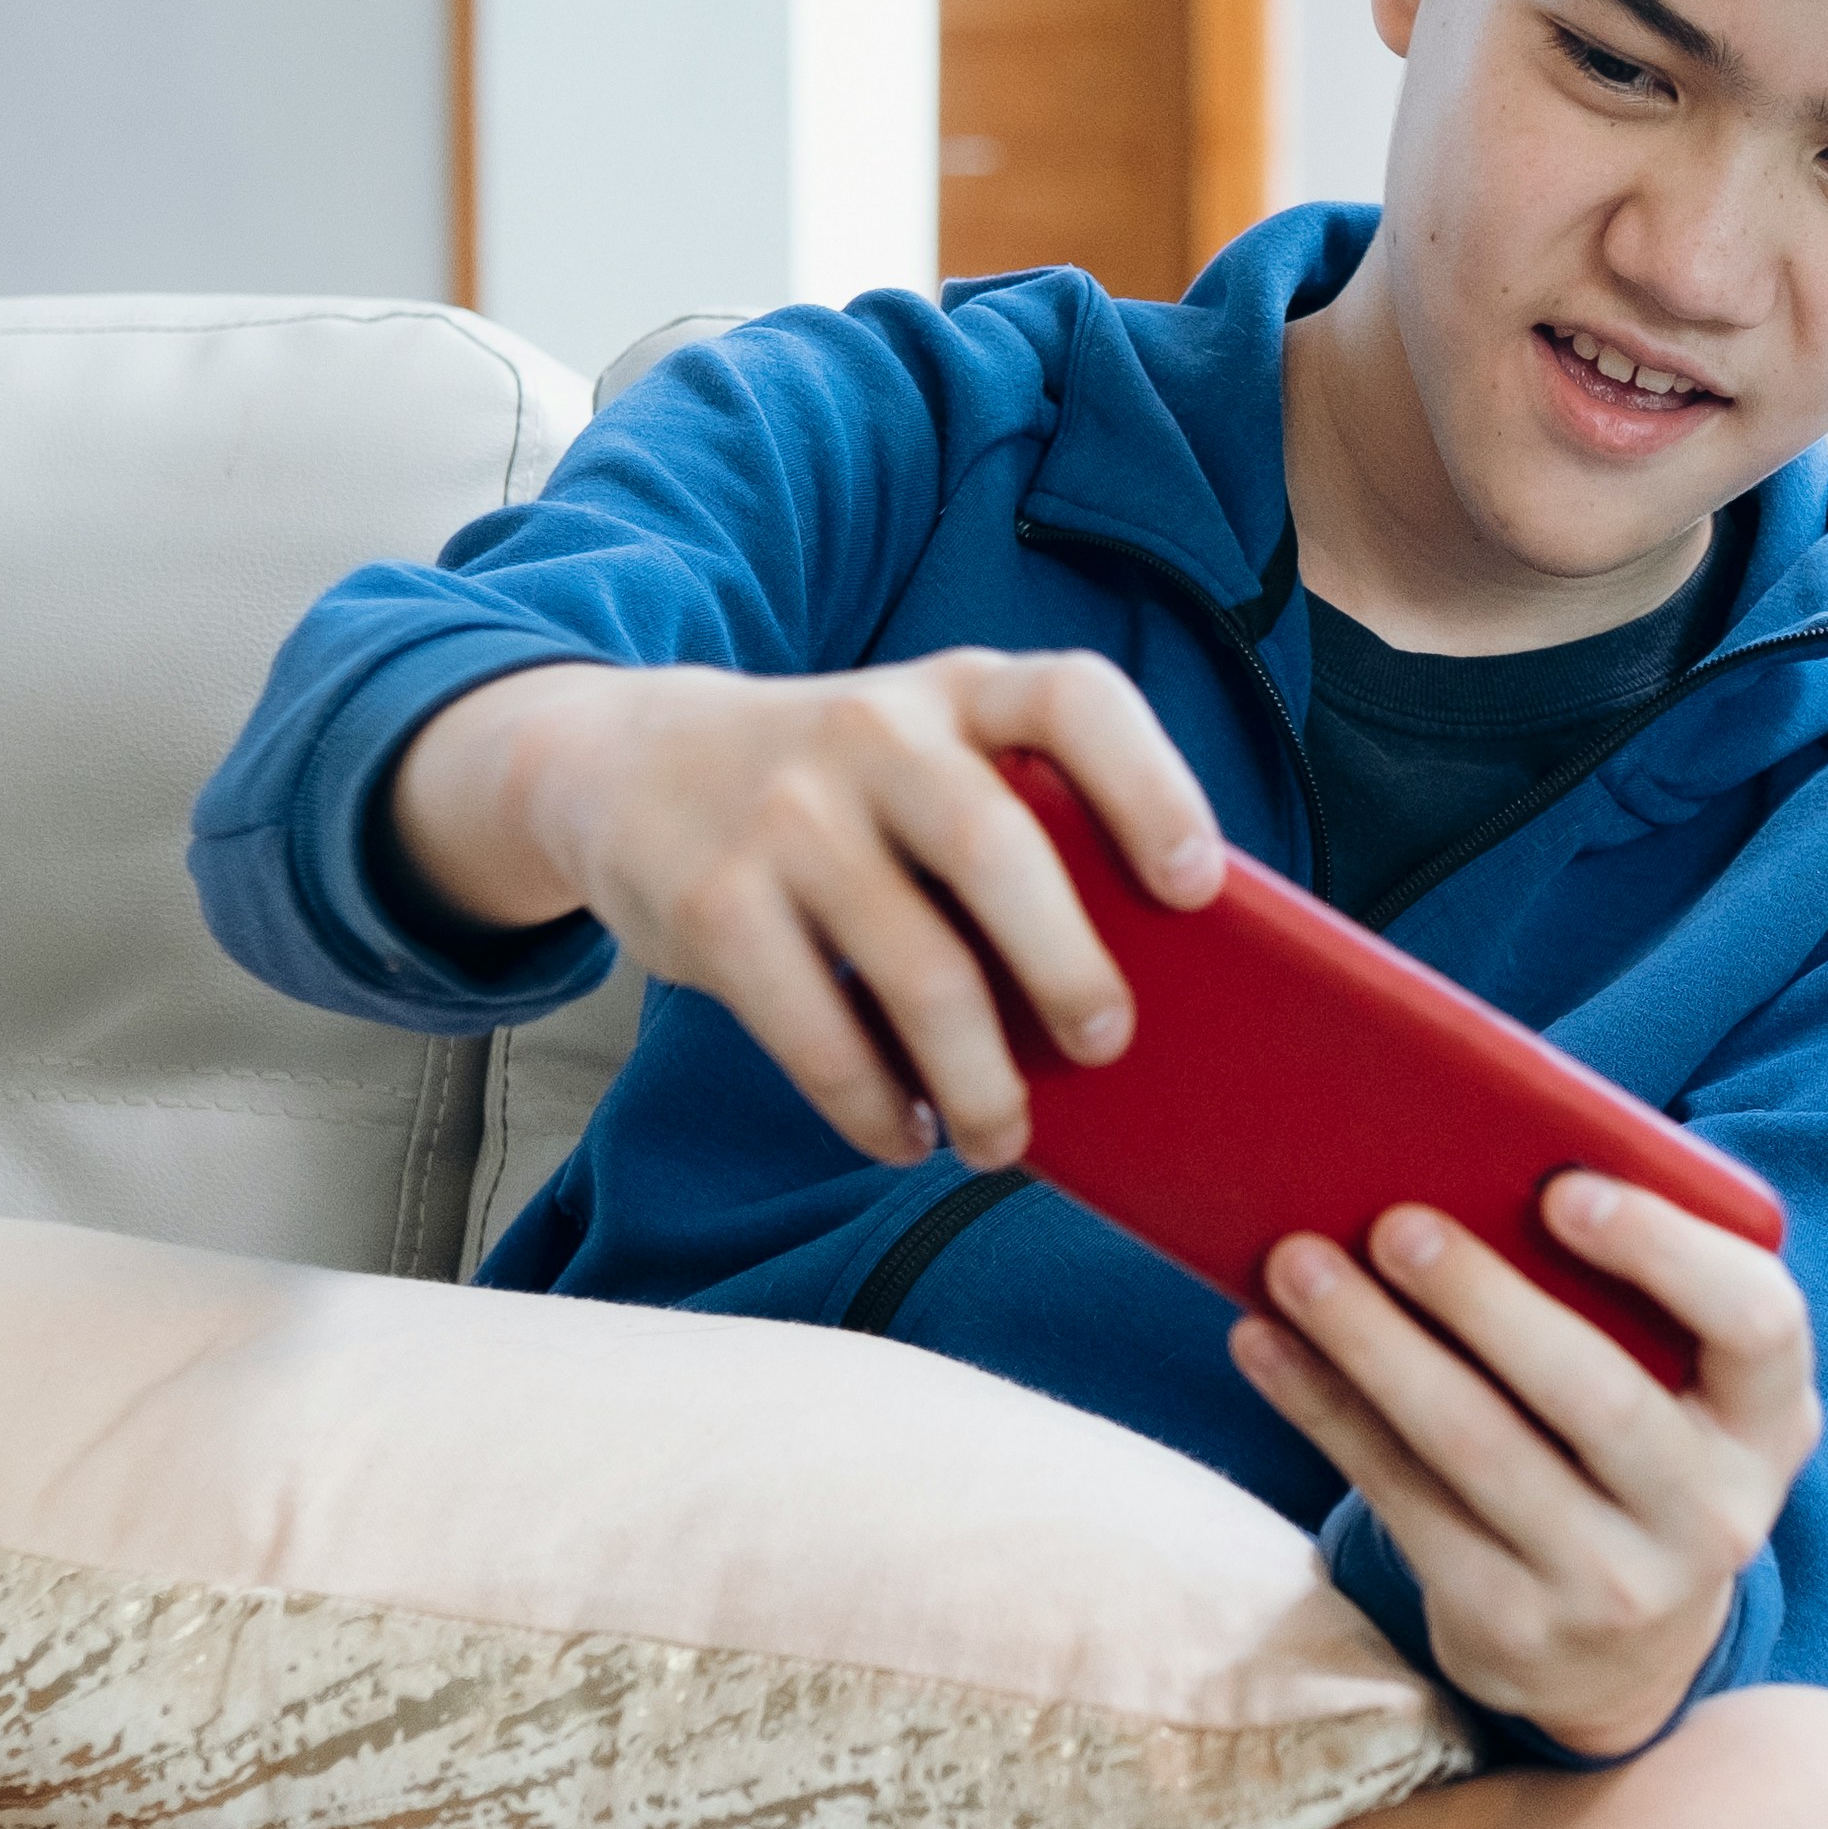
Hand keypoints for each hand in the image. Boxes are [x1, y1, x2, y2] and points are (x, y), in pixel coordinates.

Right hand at [389, 649, 1223, 1166]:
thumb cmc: (841, 789)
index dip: (1152, 788)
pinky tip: (903, 1133)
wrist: (630, 764)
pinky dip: (873, 1105)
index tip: (1196, 886)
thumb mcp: (928, 755)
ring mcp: (785, 815)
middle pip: (995, 848)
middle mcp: (875, 732)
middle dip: (1068, 967)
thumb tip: (1154, 988)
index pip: (1073, 701)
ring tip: (1000, 1138)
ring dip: (978, 1080)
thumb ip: (1022, 821)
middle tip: (1104, 1045)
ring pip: (915, 970)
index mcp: (960, 691)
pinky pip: (816, 1032)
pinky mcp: (712, 902)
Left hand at [1228, 1170, 1817, 1760]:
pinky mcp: (1513, 1626)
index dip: (1665, 1252)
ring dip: (1376, 1348)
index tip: (1563, 1189)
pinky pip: (1403, 1501)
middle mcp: (1713, 1513)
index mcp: (1768, 1419)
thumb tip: (1458, 1160)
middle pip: (1596, 1395)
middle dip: (1484, 1300)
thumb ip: (1621, 1297)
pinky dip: (1325, 1413)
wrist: (1618, 1653)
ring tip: (1297, 1265)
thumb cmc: (1630, 1449)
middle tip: (1393, 1223)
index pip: (1756, 1324)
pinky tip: (1267, 1346)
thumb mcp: (1675, 1386)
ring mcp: (1615, 1584)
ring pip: (1478, 1450)